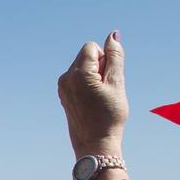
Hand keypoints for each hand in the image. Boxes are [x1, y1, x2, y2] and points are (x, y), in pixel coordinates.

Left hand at [57, 31, 126, 157]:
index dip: (105, 59)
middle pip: (85, 55)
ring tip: (98, 97)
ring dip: (93, 75)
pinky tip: (91, 101)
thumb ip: (115, 56)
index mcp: (78, 73)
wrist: (95, 144)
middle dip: (98, 66)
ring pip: (82, 66)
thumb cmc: (109, 116)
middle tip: (105, 90)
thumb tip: (112, 34)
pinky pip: (77, 78)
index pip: (92, 47)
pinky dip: (86, 83)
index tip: (108, 79)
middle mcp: (65, 78)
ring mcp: (62, 87)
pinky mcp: (63, 94)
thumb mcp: (117, 83)